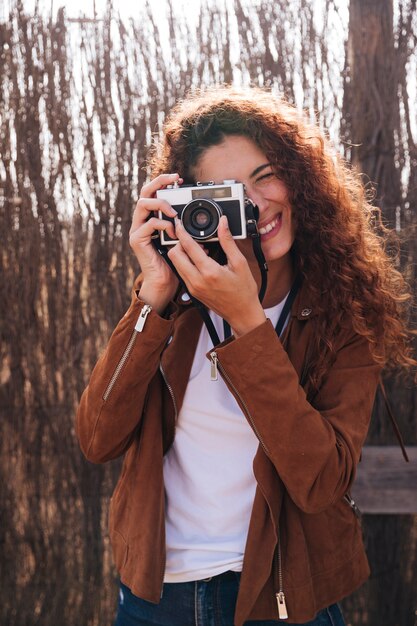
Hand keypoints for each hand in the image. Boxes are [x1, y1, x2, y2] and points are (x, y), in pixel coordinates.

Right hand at [130, 174, 180, 313]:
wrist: (165, 284)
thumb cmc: (176, 264)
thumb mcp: (185, 240)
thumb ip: (188, 228)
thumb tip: (204, 218)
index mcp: (153, 219)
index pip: (154, 193)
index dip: (163, 182)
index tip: (179, 178)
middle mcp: (142, 222)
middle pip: (144, 192)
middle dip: (159, 182)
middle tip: (174, 179)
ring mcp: (137, 230)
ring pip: (143, 204)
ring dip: (161, 204)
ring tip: (174, 212)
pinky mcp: (137, 240)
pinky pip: (150, 224)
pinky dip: (163, 225)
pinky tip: (173, 232)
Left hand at [168, 216, 266, 337]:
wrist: (242, 314)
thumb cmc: (244, 291)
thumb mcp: (239, 263)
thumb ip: (228, 241)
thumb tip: (223, 223)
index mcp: (209, 272)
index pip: (188, 247)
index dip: (181, 232)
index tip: (179, 223)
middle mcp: (196, 281)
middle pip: (174, 255)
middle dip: (178, 242)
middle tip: (189, 237)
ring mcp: (192, 288)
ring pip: (175, 264)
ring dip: (181, 253)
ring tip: (196, 248)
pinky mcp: (192, 292)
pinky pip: (181, 273)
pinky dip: (185, 263)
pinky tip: (198, 260)